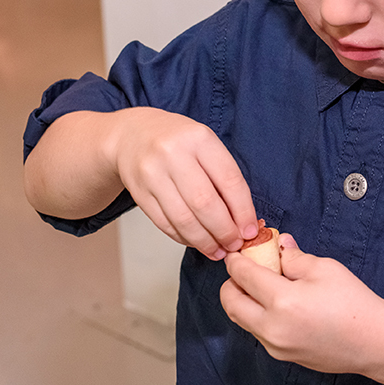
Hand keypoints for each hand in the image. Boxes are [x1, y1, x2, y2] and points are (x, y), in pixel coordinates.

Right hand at [108, 107, 257, 257]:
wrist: (133, 134)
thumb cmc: (178, 141)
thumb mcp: (206, 144)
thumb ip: (224, 176)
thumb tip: (244, 219)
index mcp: (199, 138)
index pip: (229, 180)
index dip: (243, 211)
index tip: (251, 230)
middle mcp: (174, 154)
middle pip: (205, 203)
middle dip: (224, 231)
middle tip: (235, 245)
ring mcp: (153, 174)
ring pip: (183, 219)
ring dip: (204, 241)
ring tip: (218, 250)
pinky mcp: (139, 193)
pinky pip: (164, 224)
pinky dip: (183, 238)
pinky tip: (196, 242)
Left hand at [220, 234, 383, 374]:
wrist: (372, 341)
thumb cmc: (353, 303)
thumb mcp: (324, 268)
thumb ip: (294, 257)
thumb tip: (279, 245)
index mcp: (282, 300)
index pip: (243, 275)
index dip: (236, 260)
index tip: (237, 252)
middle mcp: (271, 326)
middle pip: (229, 302)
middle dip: (231, 282)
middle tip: (246, 269)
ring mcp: (274, 345)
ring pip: (240, 319)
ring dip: (243, 300)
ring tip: (264, 286)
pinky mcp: (281, 355)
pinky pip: (257, 332)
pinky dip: (257, 315)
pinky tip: (278, 305)